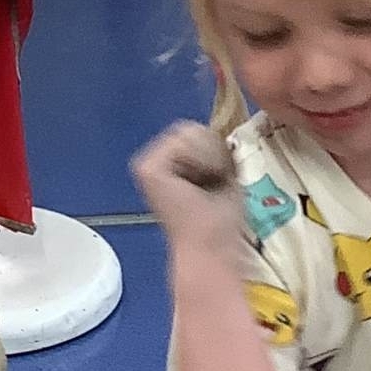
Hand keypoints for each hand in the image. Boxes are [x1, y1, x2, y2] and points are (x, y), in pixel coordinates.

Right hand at [132, 122, 241, 252]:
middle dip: (212, 152)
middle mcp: (152, 161)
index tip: (217, 180)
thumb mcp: (226, 171)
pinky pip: (182, 142)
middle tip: (211, 183)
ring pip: (188, 132)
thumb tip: (224, 127)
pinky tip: (194, 182)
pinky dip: (199, 160)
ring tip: (203, 185)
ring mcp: (145, 163)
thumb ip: (219, 147)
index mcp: (168, 164)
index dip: (216, 150)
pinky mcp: (146, 168)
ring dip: (207, 158)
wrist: (211, 242)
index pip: (195, 130)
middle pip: (191, 127)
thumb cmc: (221, 219)